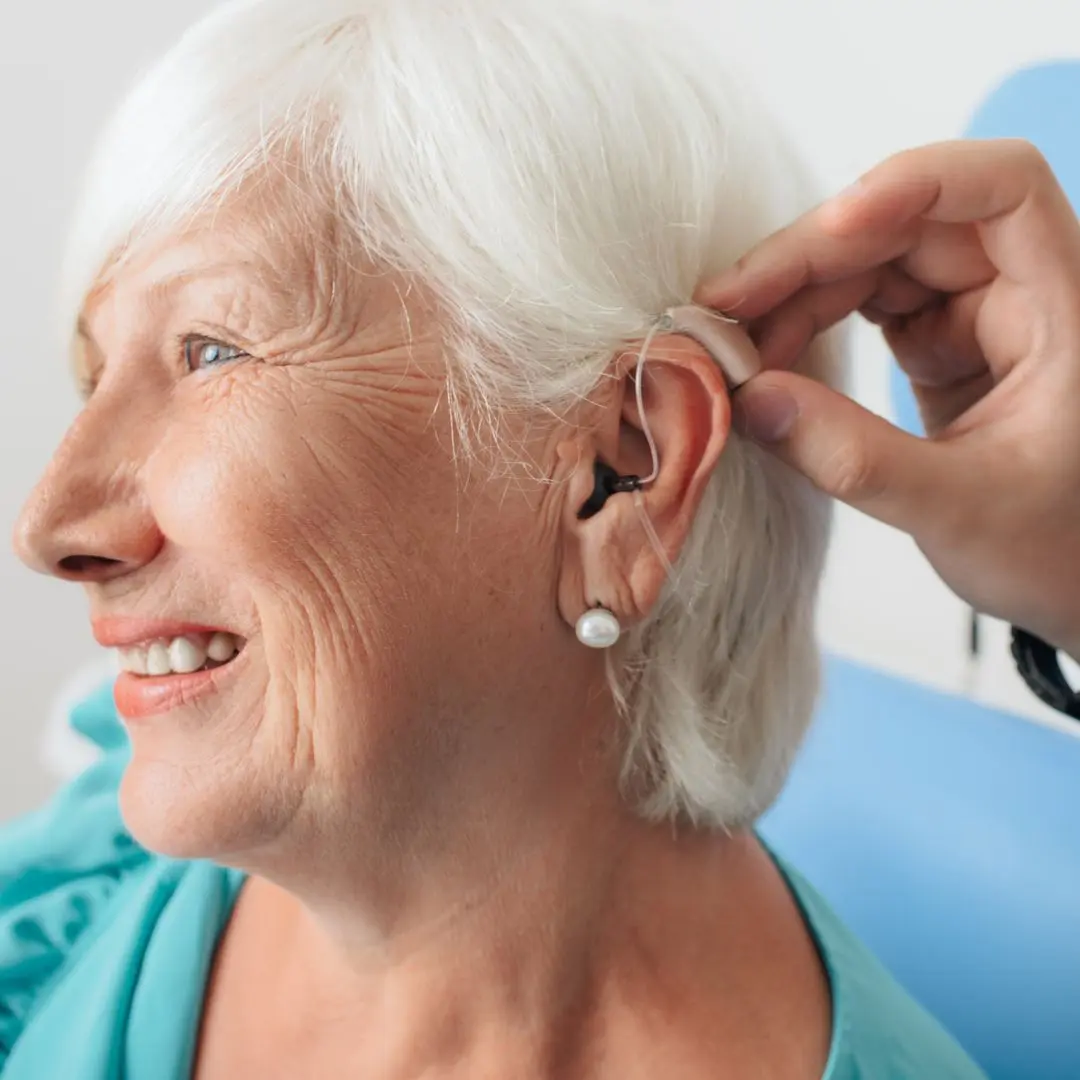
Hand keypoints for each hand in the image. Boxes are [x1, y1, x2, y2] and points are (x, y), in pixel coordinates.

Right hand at [696, 140, 1079, 657]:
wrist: (1074, 583)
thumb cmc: (1058, 548)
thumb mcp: (958, 510)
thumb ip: (851, 457)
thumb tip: (749, 400)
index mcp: (1064, 309)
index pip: (1001, 188)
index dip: (913, 185)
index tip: (831, 230)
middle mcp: (1020, 289)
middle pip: (906, 224)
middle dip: (808, 259)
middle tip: (724, 309)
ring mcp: (975, 311)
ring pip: (871, 262)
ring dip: (792, 295)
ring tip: (730, 347)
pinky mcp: (938, 340)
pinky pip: (859, 305)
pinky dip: (803, 325)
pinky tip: (762, 358)